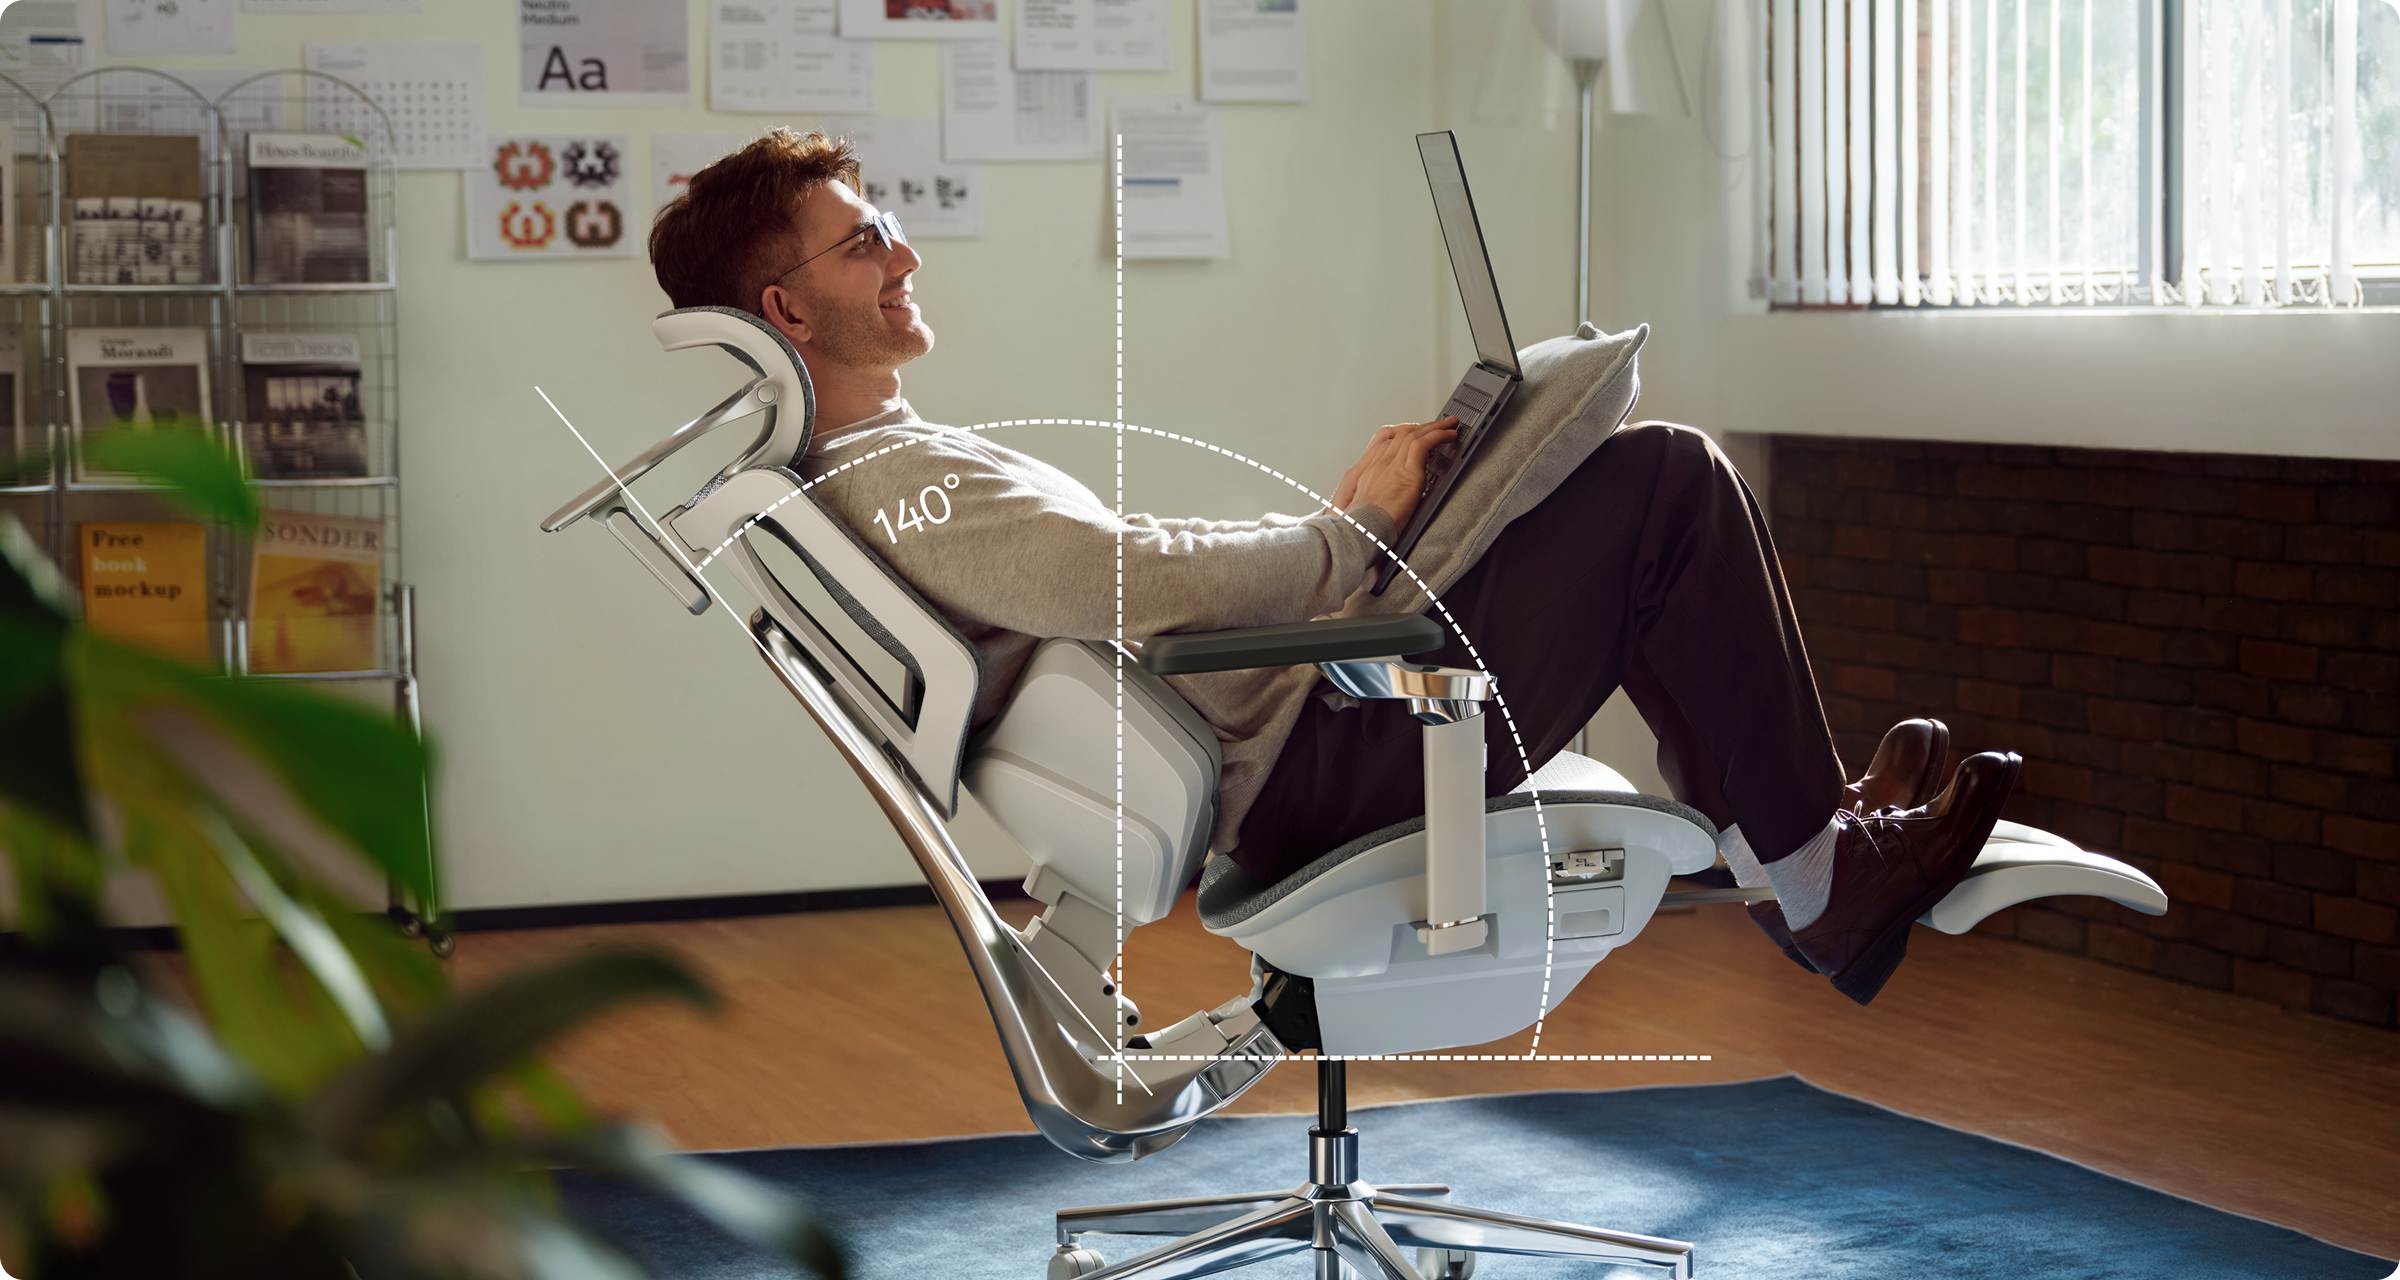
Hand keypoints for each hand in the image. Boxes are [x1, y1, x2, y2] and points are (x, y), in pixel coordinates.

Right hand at [1329, 416, 1458, 530]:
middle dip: (1422, 426)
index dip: (1404, 433)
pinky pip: (1424, 444)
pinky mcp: (1407, 472)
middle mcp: (1379, 462)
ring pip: (1414, 435)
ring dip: (1435, 427)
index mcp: (1368, 470)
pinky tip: (1450, 436)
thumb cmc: (1363, 527)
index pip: (1387, 440)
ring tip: (1450, 425)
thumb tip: (1387, 500)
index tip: (1416, 432)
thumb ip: (1376, 497)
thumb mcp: (1363, 506)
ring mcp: (1392, 465)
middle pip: (1402, 434)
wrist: (1361, 531)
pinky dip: (1439, 436)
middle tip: (1438, 423)